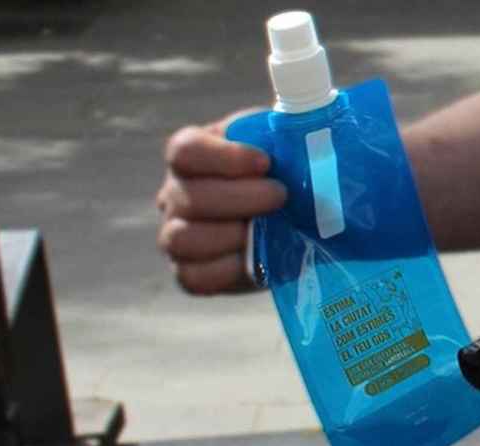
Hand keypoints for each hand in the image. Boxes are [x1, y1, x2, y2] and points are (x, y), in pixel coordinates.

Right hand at [156, 112, 285, 294]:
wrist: (289, 222)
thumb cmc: (282, 175)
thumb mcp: (284, 146)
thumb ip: (286, 136)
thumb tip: (303, 133)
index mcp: (192, 156)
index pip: (185, 150)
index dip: (225, 158)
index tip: (266, 162)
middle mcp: (175, 195)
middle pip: (188, 197)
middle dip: (239, 199)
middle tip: (280, 197)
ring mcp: (176, 236)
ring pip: (181, 239)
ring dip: (230, 236)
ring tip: (268, 231)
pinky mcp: (191, 273)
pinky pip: (193, 277)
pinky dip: (226, 270)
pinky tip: (256, 259)